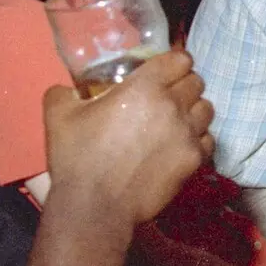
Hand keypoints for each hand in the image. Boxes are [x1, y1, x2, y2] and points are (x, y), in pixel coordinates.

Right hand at [43, 51, 213, 226]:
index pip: (180, 59)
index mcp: (145, 87)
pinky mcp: (194, 160)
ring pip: (206, 109)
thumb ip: (64, 93)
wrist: (95, 206)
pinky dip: (197, 139)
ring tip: (177, 120)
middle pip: (196, 82)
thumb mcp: (59, 115)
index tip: (165, 70)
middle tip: (167, 96)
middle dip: (183, 85)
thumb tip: (68, 90)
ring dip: (193, 110)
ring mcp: (187, 134)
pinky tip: (180, 145)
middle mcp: (173, 106)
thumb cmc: (77, 157)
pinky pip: (207, 139)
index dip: (174, 62)